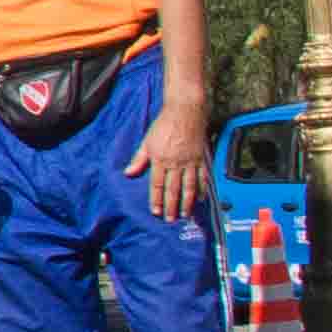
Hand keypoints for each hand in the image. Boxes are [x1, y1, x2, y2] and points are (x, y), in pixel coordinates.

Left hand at [137, 107, 207, 224]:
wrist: (185, 111)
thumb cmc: (164, 125)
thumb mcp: (147, 141)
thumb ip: (139, 159)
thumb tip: (128, 174)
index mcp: (160, 159)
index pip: (157, 185)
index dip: (156, 200)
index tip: (156, 212)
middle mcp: (175, 163)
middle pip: (173, 189)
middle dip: (171, 206)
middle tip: (170, 219)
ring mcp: (190, 161)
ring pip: (189, 187)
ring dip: (187, 202)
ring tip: (185, 214)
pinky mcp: (201, 158)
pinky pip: (203, 177)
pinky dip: (202, 189)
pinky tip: (200, 199)